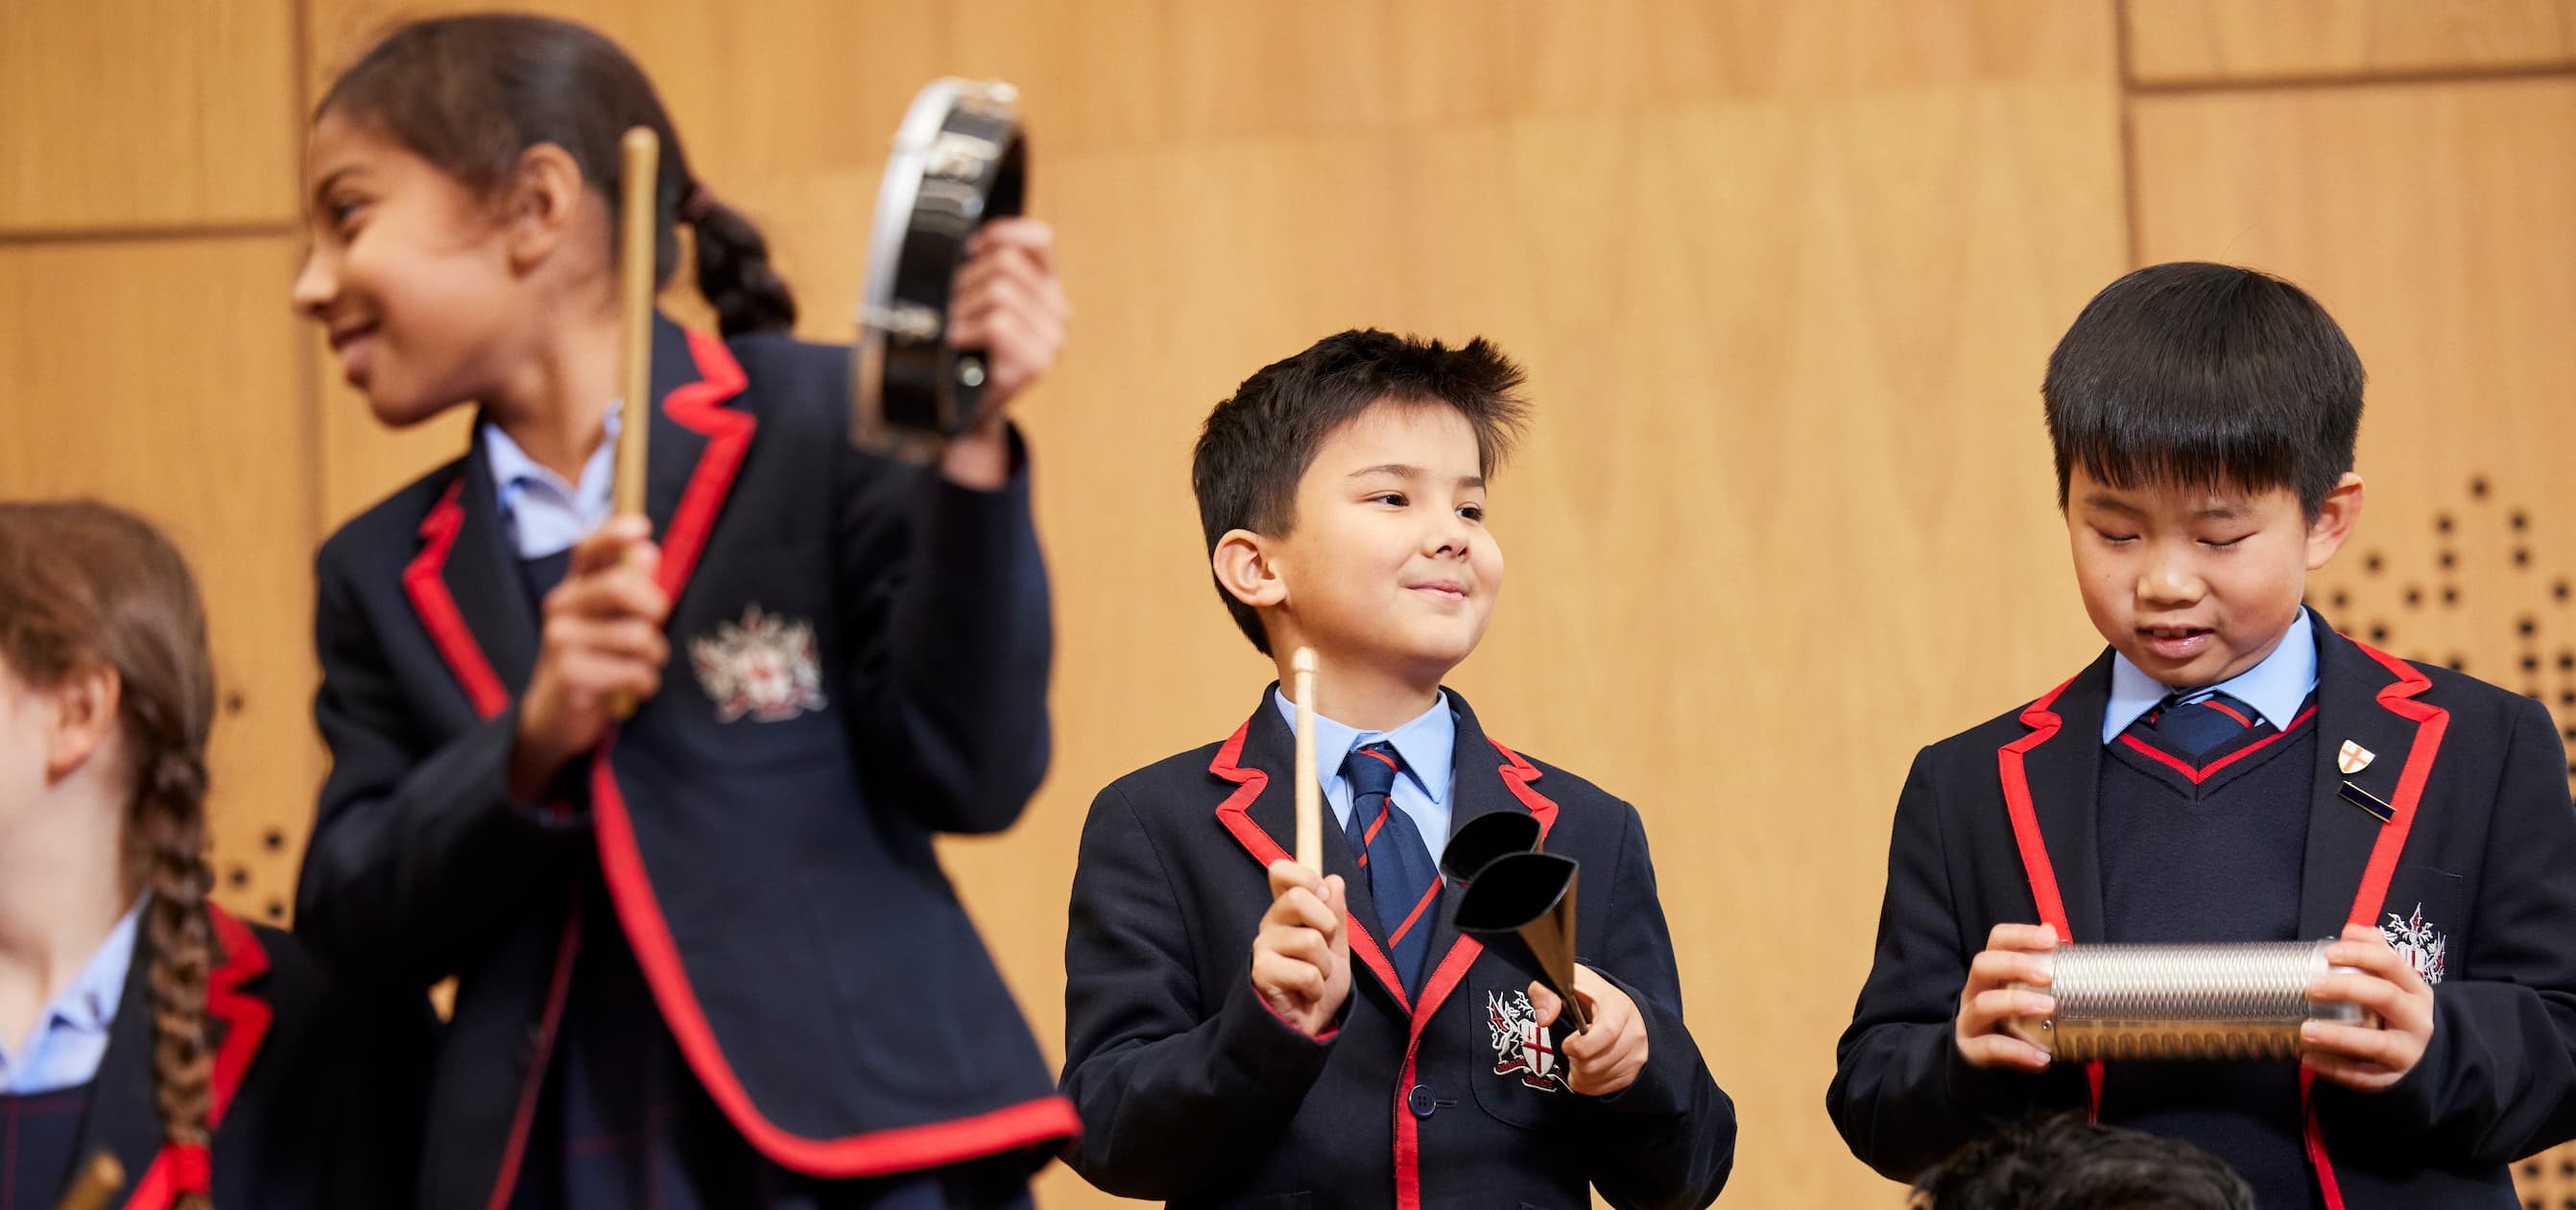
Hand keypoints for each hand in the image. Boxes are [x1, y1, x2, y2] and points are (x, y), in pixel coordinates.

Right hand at [509, 517, 669, 799]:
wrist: (556, 717)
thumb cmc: (596, 661)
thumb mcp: (613, 622)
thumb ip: (632, 587)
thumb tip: (648, 550)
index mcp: (575, 587)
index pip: (588, 549)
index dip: (614, 534)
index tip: (642, 528)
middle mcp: (561, 606)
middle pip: (618, 585)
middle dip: (654, 607)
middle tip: (656, 627)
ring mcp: (560, 639)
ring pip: (637, 636)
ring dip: (654, 657)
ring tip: (641, 668)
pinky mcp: (568, 674)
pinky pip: (634, 671)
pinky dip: (644, 684)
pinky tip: (629, 690)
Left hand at [938, 217, 1067, 488]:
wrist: (964, 408)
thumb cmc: (965, 349)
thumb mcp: (977, 302)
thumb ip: (984, 271)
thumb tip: (968, 242)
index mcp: (1047, 289)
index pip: (1039, 240)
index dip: (1002, 234)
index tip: (971, 249)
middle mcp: (1058, 311)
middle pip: (1008, 263)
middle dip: (967, 279)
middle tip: (950, 304)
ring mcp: (1052, 339)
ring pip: (1001, 291)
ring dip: (964, 306)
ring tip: (953, 325)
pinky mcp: (1036, 362)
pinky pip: (998, 324)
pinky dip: (969, 329)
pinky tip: (958, 341)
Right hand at [1251, 860, 1350, 1037]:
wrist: (1307, 1025)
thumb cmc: (1317, 983)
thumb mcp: (1337, 946)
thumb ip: (1335, 914)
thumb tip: (1334, 880)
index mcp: (1287, 912)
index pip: (1281, 872)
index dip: (1305, 875)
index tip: (1323, 893)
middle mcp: (1271, 924)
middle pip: (1296, 897)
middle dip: (1327, 923)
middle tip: (1325, 945)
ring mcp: (1263, 948)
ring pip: (1309, 940)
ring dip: (1325, 965)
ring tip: (1317, 978)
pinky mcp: (1262, 973)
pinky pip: (1307, 973)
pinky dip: (1317, 988)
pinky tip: (1306, 994)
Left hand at [1529, 965, 1646, 1095]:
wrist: (1613, 1008)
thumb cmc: (1585, 997)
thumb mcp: (1563, 985)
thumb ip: (1545, 994)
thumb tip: (1544, 1019)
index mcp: (1618, 1006)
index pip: (1607, 1032)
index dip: (1581, 1045)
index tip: (1567, 1044)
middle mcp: (1635, 1031)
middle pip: (1596, 1063)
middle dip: (1574, 1059)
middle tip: (1571, 1047)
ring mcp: (1637, 1054)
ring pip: (1597, 1078)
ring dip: (1578, 1071)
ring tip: (1579, 1054)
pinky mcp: (1634, 1072)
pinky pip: (1601, 1089)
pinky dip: (1586, 1081)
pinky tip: (1586, 1065)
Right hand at [1954, 922, 2058, 1071]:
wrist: (1986, 1064)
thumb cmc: (2013, 1023)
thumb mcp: (2025, 995)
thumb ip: (2045, 974)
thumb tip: (2065, 944)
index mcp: (1991, 972)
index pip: (1997, 941)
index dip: (2021, 934)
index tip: (2049, 938)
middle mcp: (1975, 990)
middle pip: (1983, 965)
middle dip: (2015, 964)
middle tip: (2048, 975)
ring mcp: (1970, 1020)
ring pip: (1983, 1004)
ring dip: (2017, 1002)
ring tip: (2048, 1008)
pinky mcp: (1971, 1049)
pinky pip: (1990, 1047)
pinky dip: (2018, 1051)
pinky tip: (2042, 1058)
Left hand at [2302, 921, 2435, 1091]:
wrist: (2424, 1055)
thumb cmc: (2395, 1010)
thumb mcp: (2394, 981)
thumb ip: (2374, 953)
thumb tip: (2351, 929)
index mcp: (2414, 988)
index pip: (2390, 963)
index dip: (2360, 954)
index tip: (2328, 953)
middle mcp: (2416, 1019)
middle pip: (2386, 997)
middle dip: (2348, 988)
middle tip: (2311, 986)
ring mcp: (2408, 1051)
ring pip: (2378, 1044)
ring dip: (2339, 1036)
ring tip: (2305, 1030)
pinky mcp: (2393, 1078)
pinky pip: (2364, 1076)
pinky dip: (2335, 1069)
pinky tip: (2308, 1059)